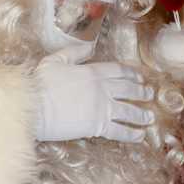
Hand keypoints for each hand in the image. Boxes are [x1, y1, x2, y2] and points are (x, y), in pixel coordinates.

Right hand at [34, 47, 154, 142]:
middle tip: (149, 95)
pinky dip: (131, 134)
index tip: (140, 77)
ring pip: (128, 111)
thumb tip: (90, 47)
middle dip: (141, 92)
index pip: (118, 71)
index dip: (131, 74)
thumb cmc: (40, 84)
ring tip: (150, 118)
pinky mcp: (98, 126)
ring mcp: (102, 108)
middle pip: (128, 89)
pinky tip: (139, 136)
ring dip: (141, 115)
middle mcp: (102, 89)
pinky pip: (120, 130)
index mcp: (93, 71)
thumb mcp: (55, 60)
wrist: (34, 107)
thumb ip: (74, 53)